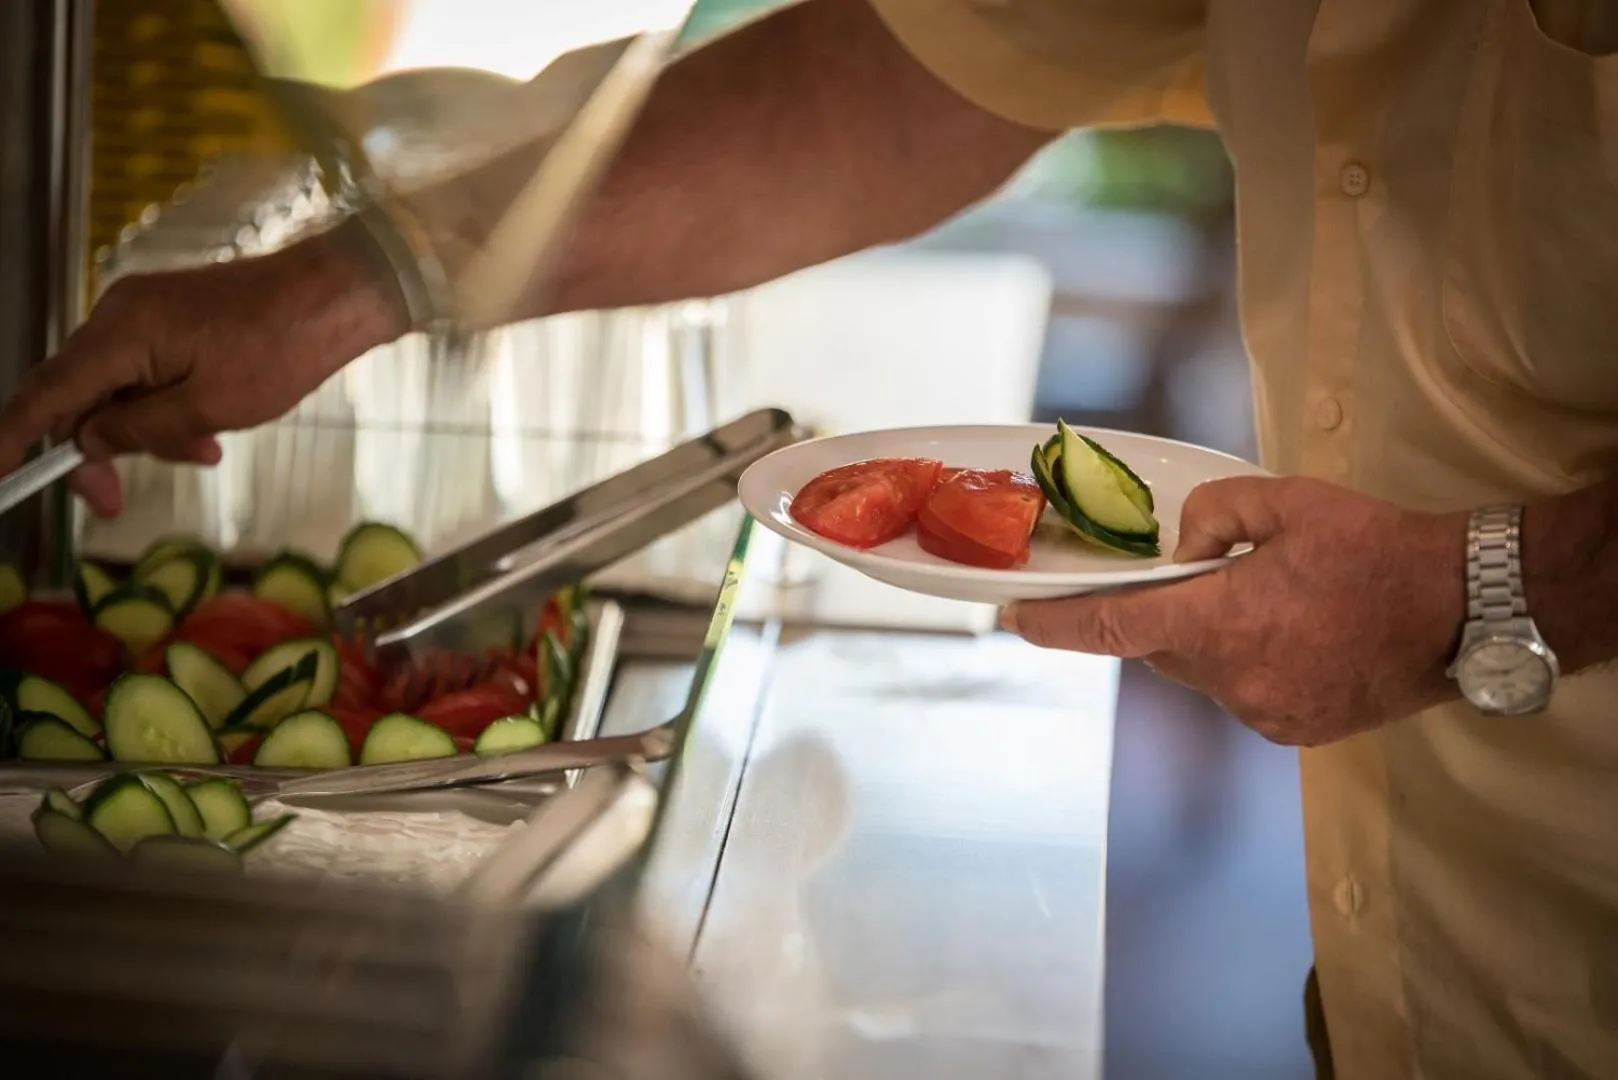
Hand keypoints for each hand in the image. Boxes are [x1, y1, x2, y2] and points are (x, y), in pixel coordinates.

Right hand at [0, 225, 404, 517]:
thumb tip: (89, 441)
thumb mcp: (211, 409)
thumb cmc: (283, 348)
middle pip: (77, 394)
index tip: (1, 478)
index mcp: (121, 334)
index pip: (45, 394)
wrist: (336, 294)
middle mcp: (119, 314)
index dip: (16, 440)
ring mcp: (145, 312)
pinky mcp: (171, 316)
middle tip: (115, 503)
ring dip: (146, 431)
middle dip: (97, 450)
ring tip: (205, 452)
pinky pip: (146, 370)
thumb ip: (139, 429)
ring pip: (116, 388)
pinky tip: (208, 433)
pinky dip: (165, 407)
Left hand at [1001, 476, 1467, 745]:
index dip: (1052, 625)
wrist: (1465, 610)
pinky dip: (1248, 664)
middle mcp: (1234, 678)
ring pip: (1202, 672)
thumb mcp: (1287, 501)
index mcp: (1225, 620)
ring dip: (1212, 640)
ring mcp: (1264, 712)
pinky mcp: (1292, 730)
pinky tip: (1294, 635)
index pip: (1113, 629)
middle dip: (1160, 615)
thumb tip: (1180, 545)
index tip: (1011, 618)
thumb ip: (1215, 513)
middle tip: (1190, 580)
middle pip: (1160, 649)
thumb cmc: (1379, 550)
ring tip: (1272, 602)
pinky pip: (1241, 694)